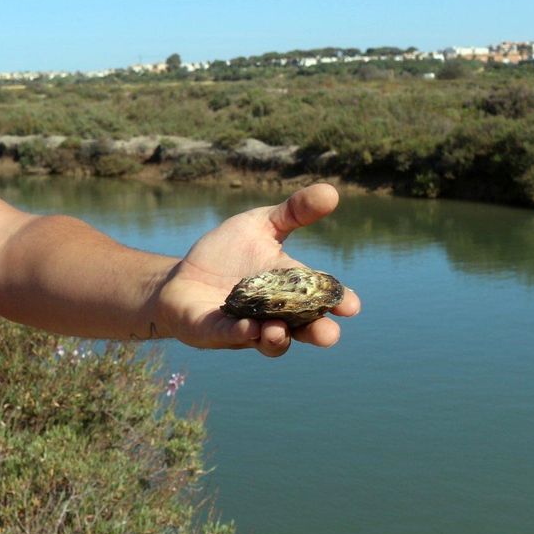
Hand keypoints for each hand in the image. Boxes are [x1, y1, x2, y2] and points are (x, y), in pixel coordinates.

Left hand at [153, 183, 359, 356]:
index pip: (322, 299)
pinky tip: (247, 327)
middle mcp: (275, 314)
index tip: (351, 305)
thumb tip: (332, 192)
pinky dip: (240, 334)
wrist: (181, 275)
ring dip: (278, 338)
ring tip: (279, 329)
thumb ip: (294, 211)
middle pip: (304, 330)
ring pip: (270, 342)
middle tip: (328, 334)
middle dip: (318, 333)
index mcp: (291, 289)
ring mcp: (246, 327)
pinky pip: (230, 337)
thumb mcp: (260, 225)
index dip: (339, 304)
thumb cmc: (226, 253)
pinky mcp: (213, 331)